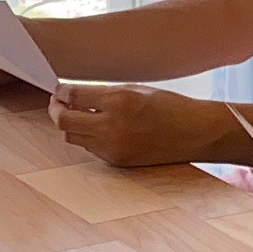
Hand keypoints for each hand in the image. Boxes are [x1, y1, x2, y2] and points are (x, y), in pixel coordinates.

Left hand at [49, 82, 221, 167]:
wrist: (195, 133)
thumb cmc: (171, 106)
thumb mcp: (136, 89)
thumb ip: (104, 93)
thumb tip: (76, 95)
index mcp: (119, 101)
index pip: (73, 97)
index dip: (60, 92)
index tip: (59, 89)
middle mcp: (112, 127)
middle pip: (64, 122)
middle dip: (56, 110)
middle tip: (57, 103)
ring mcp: (113, 148)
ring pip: (73, 137)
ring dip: (70, 125)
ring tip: (75, 114)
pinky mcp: (118, 162)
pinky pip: (90, 148)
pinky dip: (88, 137)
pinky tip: (97, 127)